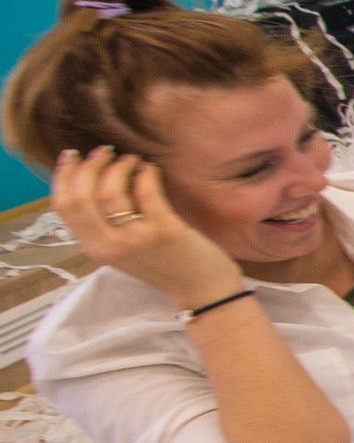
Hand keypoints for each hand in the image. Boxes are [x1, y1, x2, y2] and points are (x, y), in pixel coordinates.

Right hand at [51, 149, 245, 310]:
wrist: (201, 290)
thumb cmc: (163, 264)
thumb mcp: (121, 250)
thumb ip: (103, 224)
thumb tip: (91, 179)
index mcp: (94, 249)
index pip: (63, 207)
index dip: (63, 176)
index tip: (72, 156)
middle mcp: (109, 246)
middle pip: (80, 197)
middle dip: (89, 166)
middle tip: (105, 152)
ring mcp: (136, 239)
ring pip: (110, 191)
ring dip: (119, 166)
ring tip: (132, 160)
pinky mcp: (165, 230)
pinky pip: (146, 191)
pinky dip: (146, 173)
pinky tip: (150, 169)